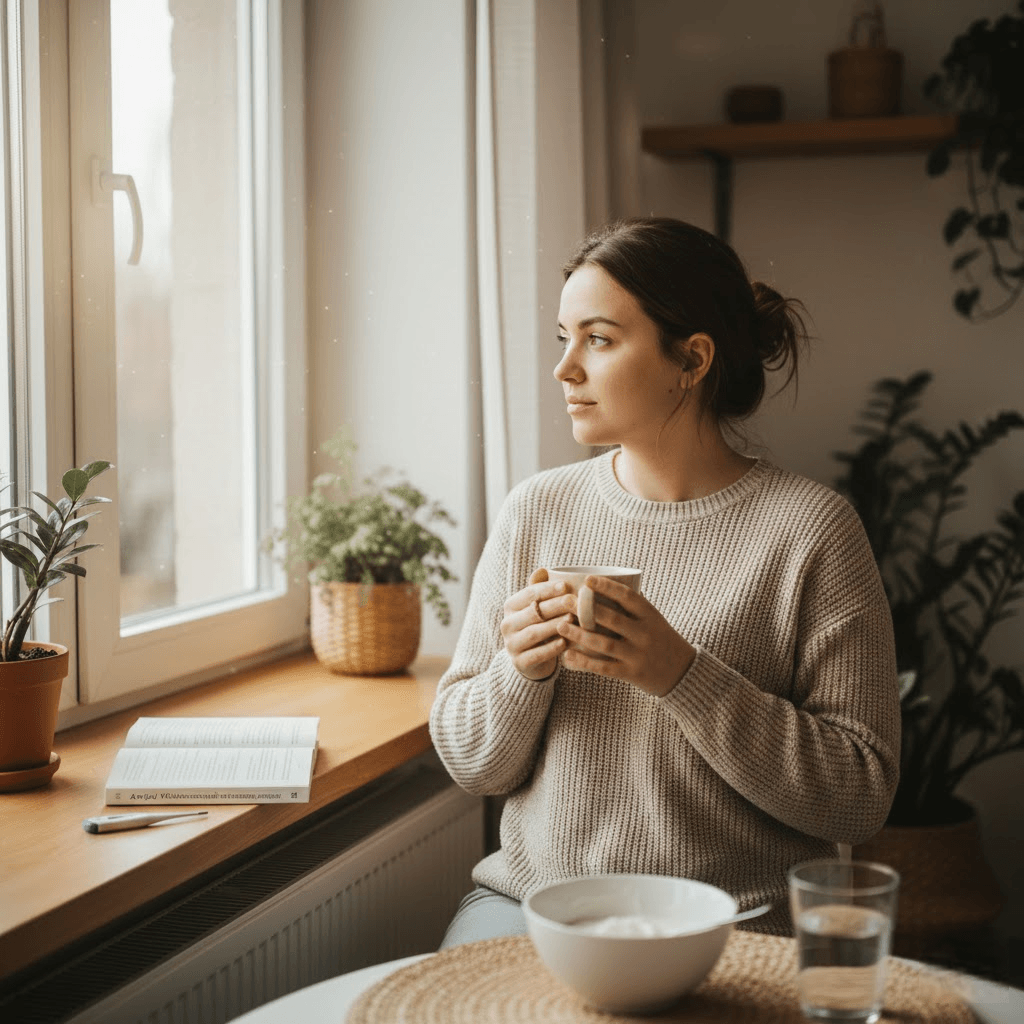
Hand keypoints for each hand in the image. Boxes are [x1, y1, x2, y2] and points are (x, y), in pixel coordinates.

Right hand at [501, 568, 575, 679]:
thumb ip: (539, 590)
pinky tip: (565, 642)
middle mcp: (507, 624)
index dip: (548, 589)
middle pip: (533, 612)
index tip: (566, 585)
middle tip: (573, 601)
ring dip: (553, 625)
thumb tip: (542, 570)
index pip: (529, 594)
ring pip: (534, 633)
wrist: (531, 660)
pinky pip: (536, 654)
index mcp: (510, 606)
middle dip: (554, 605)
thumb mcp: (537, 607)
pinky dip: (551, 648)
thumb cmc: (538, 626)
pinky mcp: (519, 662)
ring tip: (572, 619)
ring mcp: (511, 644)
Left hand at [557, 575, 695, 696]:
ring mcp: (638, 655)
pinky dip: (584, 662)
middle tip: (565, 601)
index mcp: (650, 616)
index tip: (587, 580)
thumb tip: (602, 585)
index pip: (628, 597)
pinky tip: (568, 655)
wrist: (683, 672)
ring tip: (560, 626)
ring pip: (604, 644)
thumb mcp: (654, 619)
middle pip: (612, 619)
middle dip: (586, 610)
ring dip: (579, 634)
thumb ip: (632, 607)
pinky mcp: (631, 674)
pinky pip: (604, 668)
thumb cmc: (661, 639)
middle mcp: (645, 634)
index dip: (607, 587)